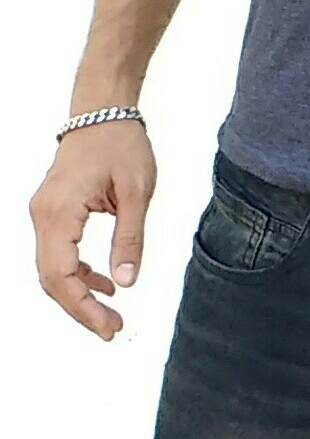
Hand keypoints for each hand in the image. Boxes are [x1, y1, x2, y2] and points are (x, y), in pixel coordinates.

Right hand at [29, 120, 156, 340]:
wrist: (103, 110)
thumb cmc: (120, 142)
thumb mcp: (136, 192)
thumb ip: (130, 239)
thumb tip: (126, 283)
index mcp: (59, 212)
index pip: (60, 275)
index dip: (82, 308)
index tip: (108, 326)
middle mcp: (43, 215)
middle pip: (51, 278)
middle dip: (80, 308)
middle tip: (112, 328)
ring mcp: (44, 213)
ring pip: (52, 269)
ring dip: (78, 293)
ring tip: (111, 313)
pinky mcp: (53, 211)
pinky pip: (58, 252)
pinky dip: (77, 272)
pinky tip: (104, 282)